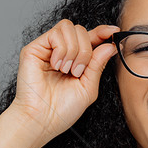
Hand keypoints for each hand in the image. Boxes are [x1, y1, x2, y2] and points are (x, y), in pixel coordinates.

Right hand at [10, 19, 119, 143]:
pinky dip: (61, 49)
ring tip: (66, 70)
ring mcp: (47, 49)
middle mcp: (61, 52)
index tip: (114, 31)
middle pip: (81, 30)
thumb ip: (98, 65)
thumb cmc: (62, 110)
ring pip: (69, 27)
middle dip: (85, 50)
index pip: (89, 38)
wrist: (43, 120)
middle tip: (78, 72)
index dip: (102, 31)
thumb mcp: (88, 87)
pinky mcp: (34, 48)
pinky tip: (57, 66)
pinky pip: (55, 33)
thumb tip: (110, 46)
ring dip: (74, 50)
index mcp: (75, 61)